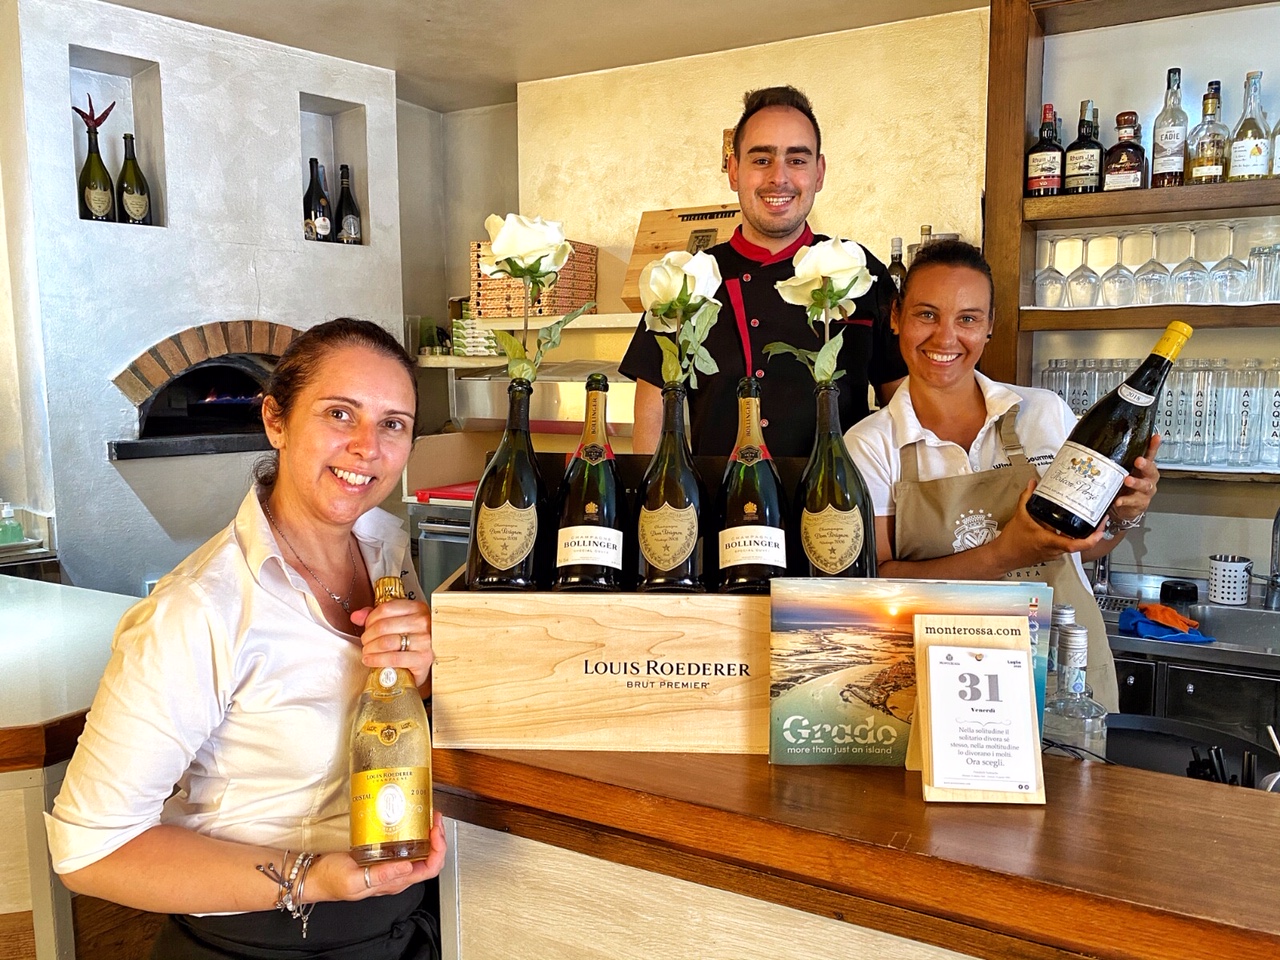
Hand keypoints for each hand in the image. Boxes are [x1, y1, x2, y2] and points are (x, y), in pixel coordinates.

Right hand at [304, 811, 446, 903]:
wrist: (315, 877)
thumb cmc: (331, 881)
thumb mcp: (353, 880)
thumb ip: (381, 876)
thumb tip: (407, 868)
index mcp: (394, 883)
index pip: (429, 870)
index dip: (438, 851)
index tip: (435, 832)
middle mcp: (397, 875)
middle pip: (430, 859)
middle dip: (438, 838)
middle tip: (435, 818)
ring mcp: (391, 865)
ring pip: (420, 852)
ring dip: (429, 834)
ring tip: (429, 817)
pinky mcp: (383, 856)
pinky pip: (406, 846)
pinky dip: (414, 833)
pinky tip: (412, 822)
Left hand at [350, 596, 433, 687]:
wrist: (426, 662)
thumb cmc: (412, 641)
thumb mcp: (398, 623)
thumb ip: (377, 617)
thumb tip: (356, 616)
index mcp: (417, 608)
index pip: (386, 608)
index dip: (370, 619)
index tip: (366, 627)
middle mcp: (422, 622)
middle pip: (383, 626)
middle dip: (367, 636)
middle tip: (365, 642)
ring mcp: (424, 640)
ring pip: (386, 642)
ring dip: (370, 648)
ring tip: (367, 652)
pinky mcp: (423, 658)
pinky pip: (393, 658)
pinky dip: (376, 660)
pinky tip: (370, 660)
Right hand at [993, 479, 1108, 568]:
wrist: (1003, 556)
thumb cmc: (1011, 543)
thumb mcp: (1019, 516)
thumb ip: (1027, 498)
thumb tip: (1033, 485)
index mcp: (1049, 541)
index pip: (1077, 544)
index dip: (1092, 538)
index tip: (1100, 529)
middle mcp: (1054, 550)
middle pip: (1080, 543)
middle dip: (1091, 533)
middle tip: (1099, 520)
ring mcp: (1053, 553)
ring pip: (1073, 544)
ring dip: (1081, 535)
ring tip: (1087, 522)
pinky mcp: (1050, 554)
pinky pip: (1065, 545)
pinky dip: (1069, 537)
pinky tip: (1066, 528)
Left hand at [1108, 434, 1160, 524]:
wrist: (1126, 506)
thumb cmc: (1126, 485)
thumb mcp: (1124, 470)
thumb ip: (1119, 459)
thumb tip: (1105, 442)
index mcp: (1145, 468)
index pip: (1150, 454)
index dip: (1153, 446)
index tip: (1155, 438)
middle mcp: (1148, 478)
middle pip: (1151, 470)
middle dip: (1145, 465)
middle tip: (1138, 461)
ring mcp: (1145, 491)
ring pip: (1144, 486)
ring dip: (1136, 483)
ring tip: (1128, 480)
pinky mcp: (1139, 503)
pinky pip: (1133, 502)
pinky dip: (1125, 501)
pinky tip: (1118, 500)